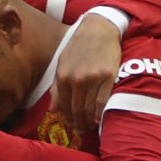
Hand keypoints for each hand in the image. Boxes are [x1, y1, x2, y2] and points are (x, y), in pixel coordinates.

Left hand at [50, 14, 120, 134]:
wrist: (99, 29)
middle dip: (78, 123)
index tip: (72, 125)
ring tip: (91, 126)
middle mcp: (76, 79)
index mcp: (62, 76)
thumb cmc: (79, 46)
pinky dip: (100, 114)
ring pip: (89, 109)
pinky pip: (102, 102)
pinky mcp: (107, 77)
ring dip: (89, 121)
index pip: (63, 106)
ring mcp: (92, 79)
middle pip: (76, 110)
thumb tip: (52, 109)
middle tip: (82, 130)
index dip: (67, 118)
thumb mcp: (62, 63)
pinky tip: (99, 119)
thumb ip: (57, 87)